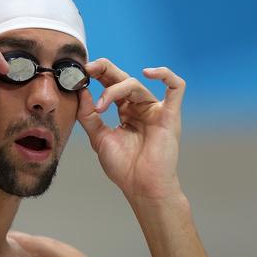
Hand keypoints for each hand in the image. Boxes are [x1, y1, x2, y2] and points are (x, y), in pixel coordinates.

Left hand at [77, 58, 185, 201]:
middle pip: (123, 78)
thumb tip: (81, 91)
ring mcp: (155, 110)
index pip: (111, 84)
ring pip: (136, 85)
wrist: (141, 187)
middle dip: (104, 70)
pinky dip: (165, 75)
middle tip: (88, 69)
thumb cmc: (123, 166)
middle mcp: (139, 107)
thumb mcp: (98, 138)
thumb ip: (88, 115)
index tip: (80, 72)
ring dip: (115, 89)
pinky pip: (176, 87)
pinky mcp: (170, 115)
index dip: (97, 74)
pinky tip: (148, 73)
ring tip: (100, 106)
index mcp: (124, 111)